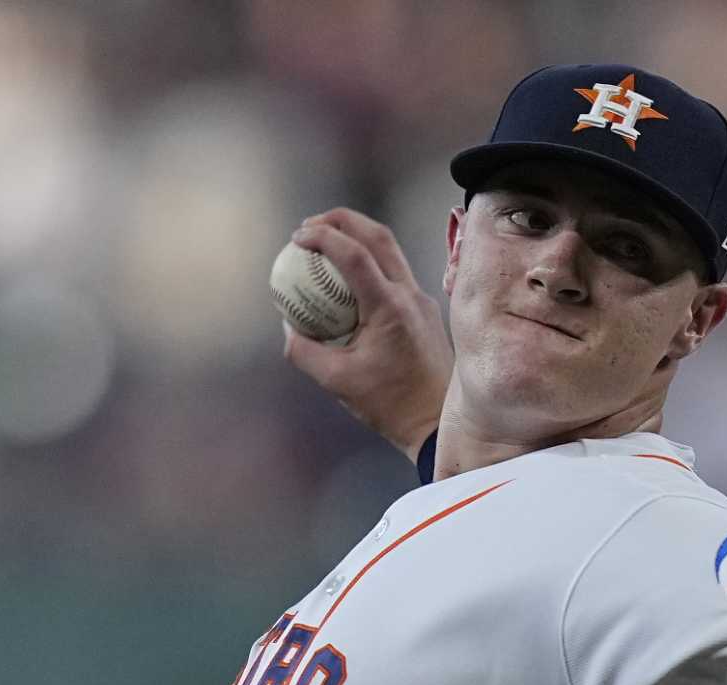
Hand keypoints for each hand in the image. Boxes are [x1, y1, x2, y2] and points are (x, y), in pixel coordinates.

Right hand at [281, 209, 452, 458]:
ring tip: (328, 241)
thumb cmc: (390, 405)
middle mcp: (410, 296)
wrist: (437, 422)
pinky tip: (347, 277)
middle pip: (377, 235)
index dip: (322, 237)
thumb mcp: (336, 381)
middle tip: (310, 224)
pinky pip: (395, 272)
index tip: (297, 237)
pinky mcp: (425, 309)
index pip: (354, 254)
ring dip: (357, 236)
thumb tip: (289, 325)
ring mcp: (422, 300)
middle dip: (341, 220)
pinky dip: (369, 262)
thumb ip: (304, 350)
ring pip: (390, 249)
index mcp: (389, 308)